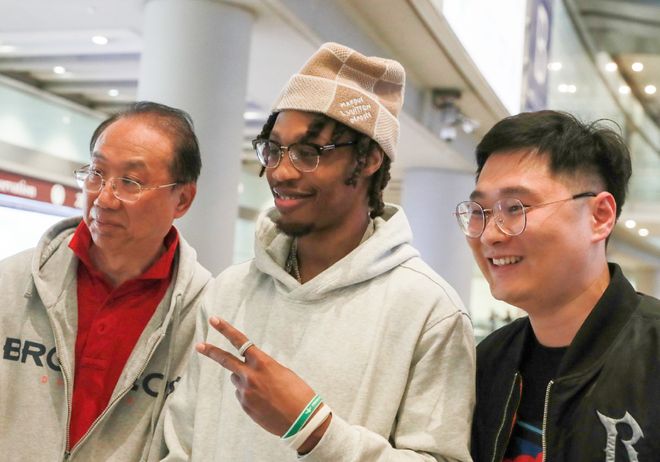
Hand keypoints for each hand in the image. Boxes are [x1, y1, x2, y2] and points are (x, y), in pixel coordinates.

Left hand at [196, 316, 328, 444]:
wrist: (302, 420)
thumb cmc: (298, 393)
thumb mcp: (283, 373)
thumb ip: (263, 368)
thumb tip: (250, 371)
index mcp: (263, 362)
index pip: (240, 341)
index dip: (225, 329)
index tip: (213, 320)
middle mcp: (250, 376)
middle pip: (225, 360)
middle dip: (211, 351)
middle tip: (199, 346)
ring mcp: (245, 392)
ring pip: (237, 379)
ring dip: (245, 379)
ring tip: (265, 389)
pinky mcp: (245, 406)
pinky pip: (242, 394)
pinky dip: (250, 394)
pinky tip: (265, 401)